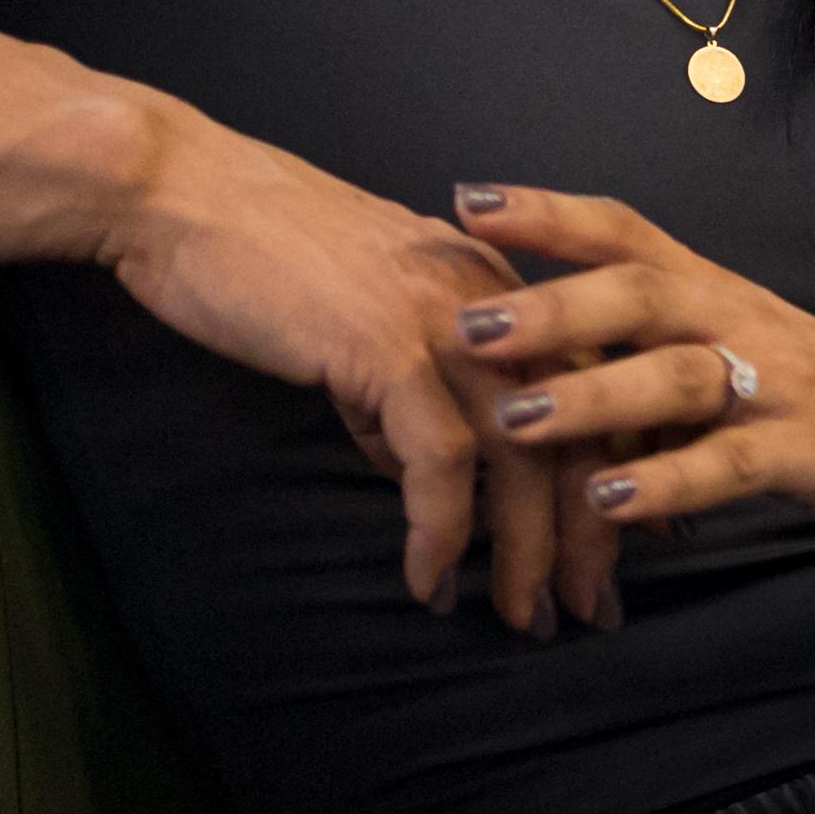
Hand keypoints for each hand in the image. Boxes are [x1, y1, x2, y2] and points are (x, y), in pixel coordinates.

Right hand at [100, 108, 609, 637]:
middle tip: (587, 610)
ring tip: (521, 617)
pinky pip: (440, 463)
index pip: (601, 390)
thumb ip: (408, 399)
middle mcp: (501, 303)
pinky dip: (440, 534)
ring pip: (527, 457)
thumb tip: (422, 479)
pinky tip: (429, 582)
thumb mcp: (367, 330)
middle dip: (592, 535)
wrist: (185, 196)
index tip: (630, 547)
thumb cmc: (263, 260)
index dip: (626, 472)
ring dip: (527, 553)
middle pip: (586, 431)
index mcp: (506, 290)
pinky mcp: (392, 347)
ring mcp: (452, 323)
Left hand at [439, 183, 814, 557]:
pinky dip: (668, 483)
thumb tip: (515, 351)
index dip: (551, 214)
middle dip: (553, 306)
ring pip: (680, 376)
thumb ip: (635, 349)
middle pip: (644, 294)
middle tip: (469, 325)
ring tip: (515, 419)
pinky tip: (608, 505)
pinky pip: (733, 463)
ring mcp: (780, 384)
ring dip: (593, 397)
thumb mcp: (725, 351)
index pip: (626, 232)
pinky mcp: (811, 451)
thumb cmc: (807, 394)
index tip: (469, 200)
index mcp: (713, 291)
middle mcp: (742, 321)